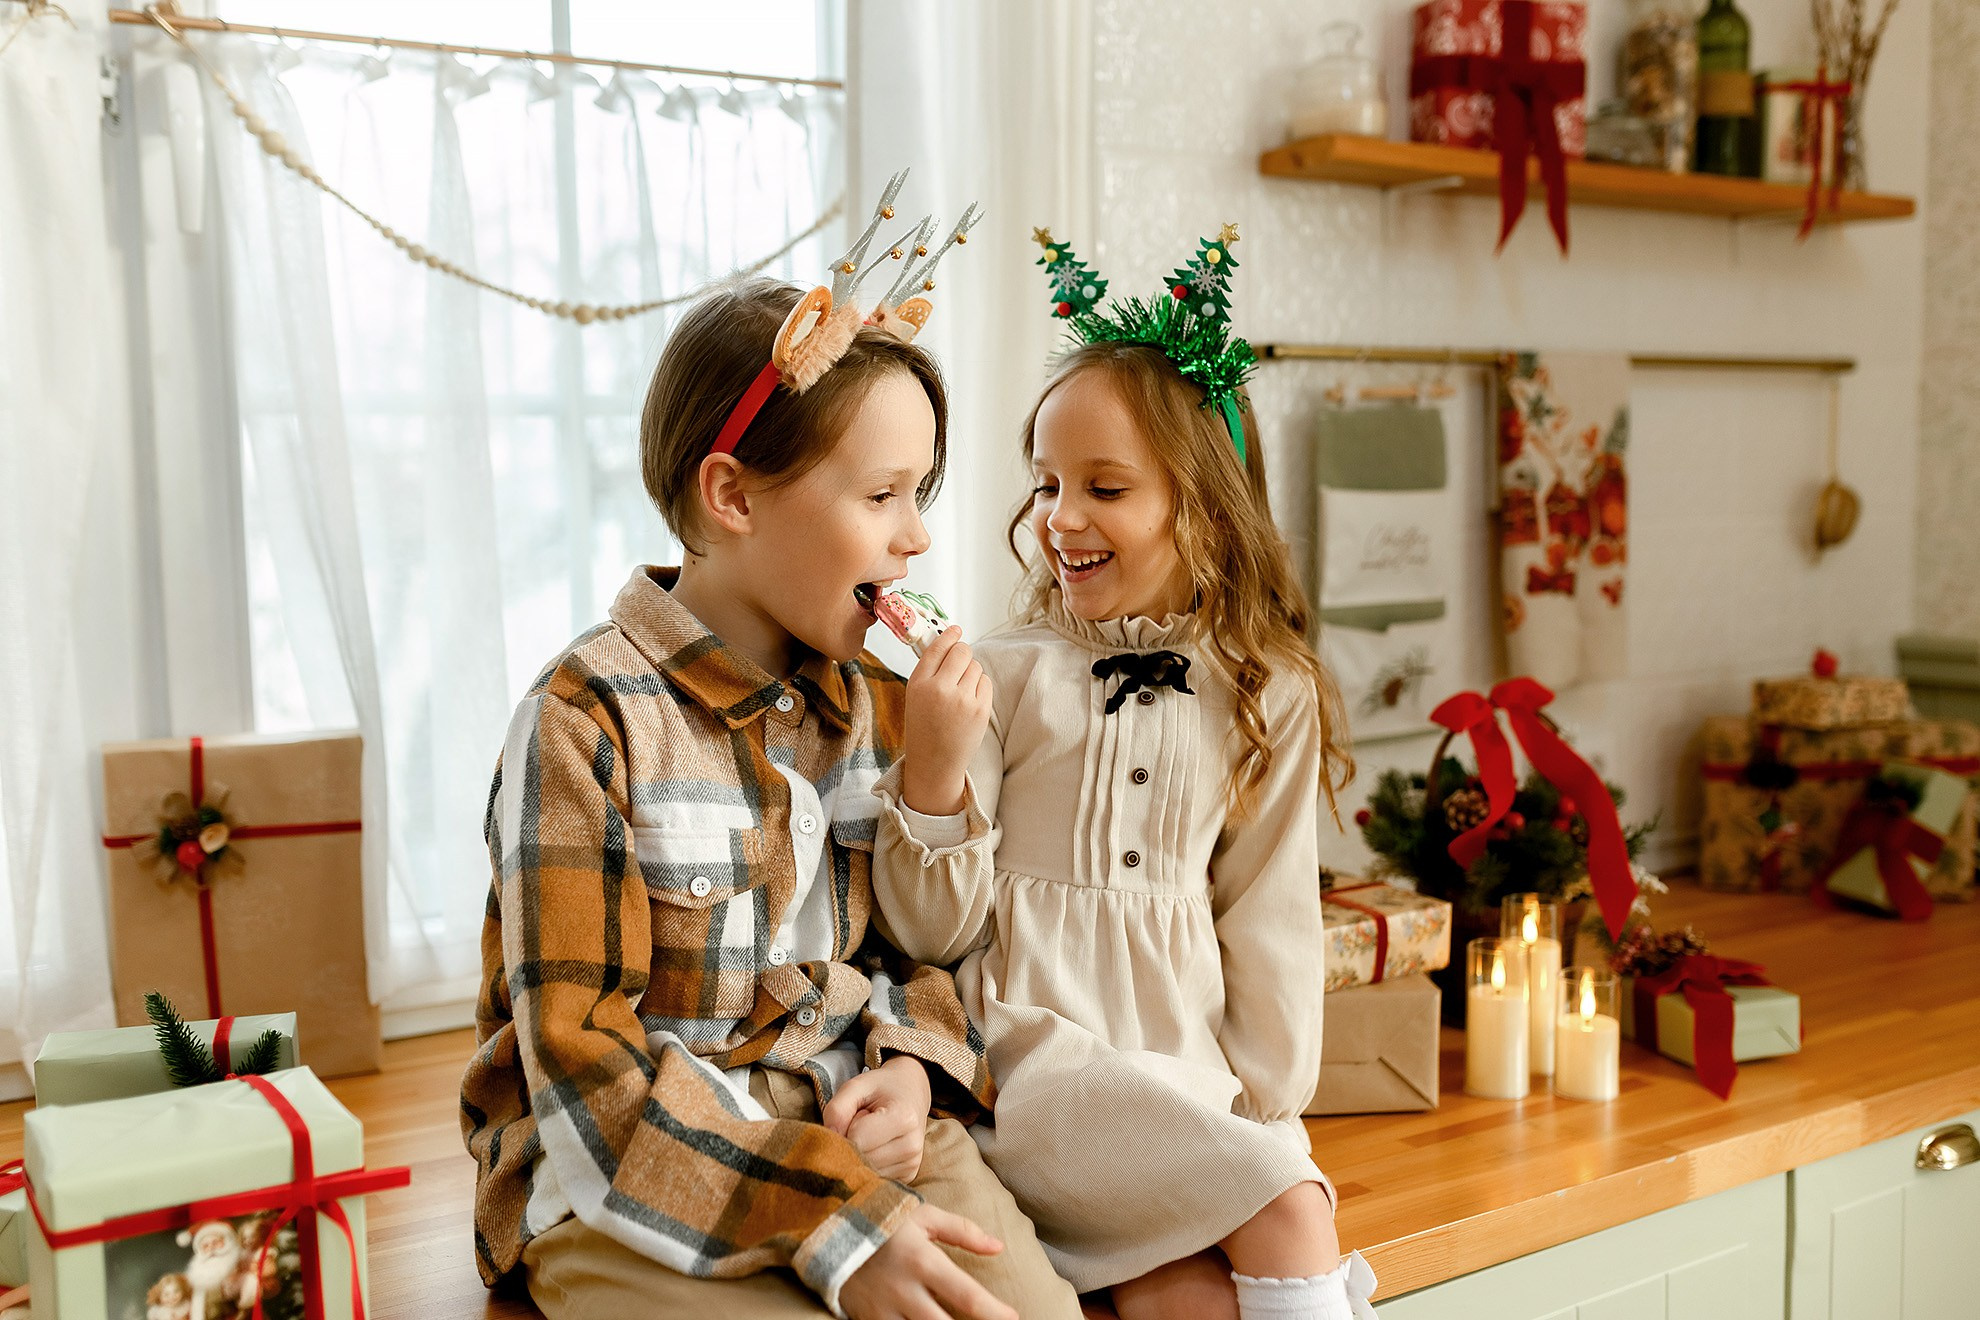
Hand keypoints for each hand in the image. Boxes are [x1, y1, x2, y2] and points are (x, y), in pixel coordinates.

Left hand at [823, 1055, 931, 1180]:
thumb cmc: (883, 1088)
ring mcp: (911, 1164)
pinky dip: (867, 1165)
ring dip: (858, 1155)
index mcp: (903, 1119)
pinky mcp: (908, 1175)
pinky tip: (876, 1147)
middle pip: (860, 1159)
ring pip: (865, 1172)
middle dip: (850, 1144)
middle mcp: (911, 1146)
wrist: (913, 1092)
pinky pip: (874, 1178)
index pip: (857, 1140)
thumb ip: (837, 1109)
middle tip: (861, 1123)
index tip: (855, 1114)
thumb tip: (828, 1140)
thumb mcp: (857, 1085)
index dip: (845, 1129)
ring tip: (870, 1135)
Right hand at [839, 1202, 1016, 1319]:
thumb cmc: (882, 1216)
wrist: (824, 1223)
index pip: (966, 1295)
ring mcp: (882, 1309)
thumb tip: (998, 1247)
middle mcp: (903, 1290)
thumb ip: (963, 1232)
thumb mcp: (924, 1216)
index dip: (993, 1312)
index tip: (1014, 1319)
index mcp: (923, 1261)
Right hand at [901, 628, 991, 816]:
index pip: (937, 648)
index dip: (948, 635)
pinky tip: (969, 700)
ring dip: (970, 672)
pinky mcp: (980, 710)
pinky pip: (985, 682)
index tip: (955, 629)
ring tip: (960, 690)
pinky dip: (979, 686)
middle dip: (962, 653)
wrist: (935, 762)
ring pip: (976, 666)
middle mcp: (940, 690)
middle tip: (959, 662)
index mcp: (919, 684)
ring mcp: (963, 700)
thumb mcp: (915, 696)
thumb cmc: (924, 727)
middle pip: (962, 651)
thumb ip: (929, 670)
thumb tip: (948, 641)